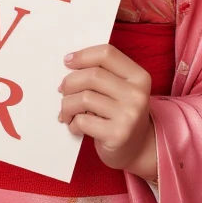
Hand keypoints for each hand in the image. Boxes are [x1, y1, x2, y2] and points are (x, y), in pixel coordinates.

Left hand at [58, 44, 157, 180]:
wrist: (139, 149)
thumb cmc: (121, 114)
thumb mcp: (120, 89)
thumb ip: (101, 74)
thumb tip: (68, 65)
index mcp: (139, 77)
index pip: (107, 54)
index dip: (83, 55)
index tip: (67, 62)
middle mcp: (137, 95)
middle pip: (92, 75)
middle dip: (70, 82)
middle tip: (62, 91)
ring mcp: (129, 116)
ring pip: (84, 98)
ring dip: (67, 105)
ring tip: (67, 112)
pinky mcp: (118, 135)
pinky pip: (83, 121)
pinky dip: (73, 123)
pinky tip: (76, 126)